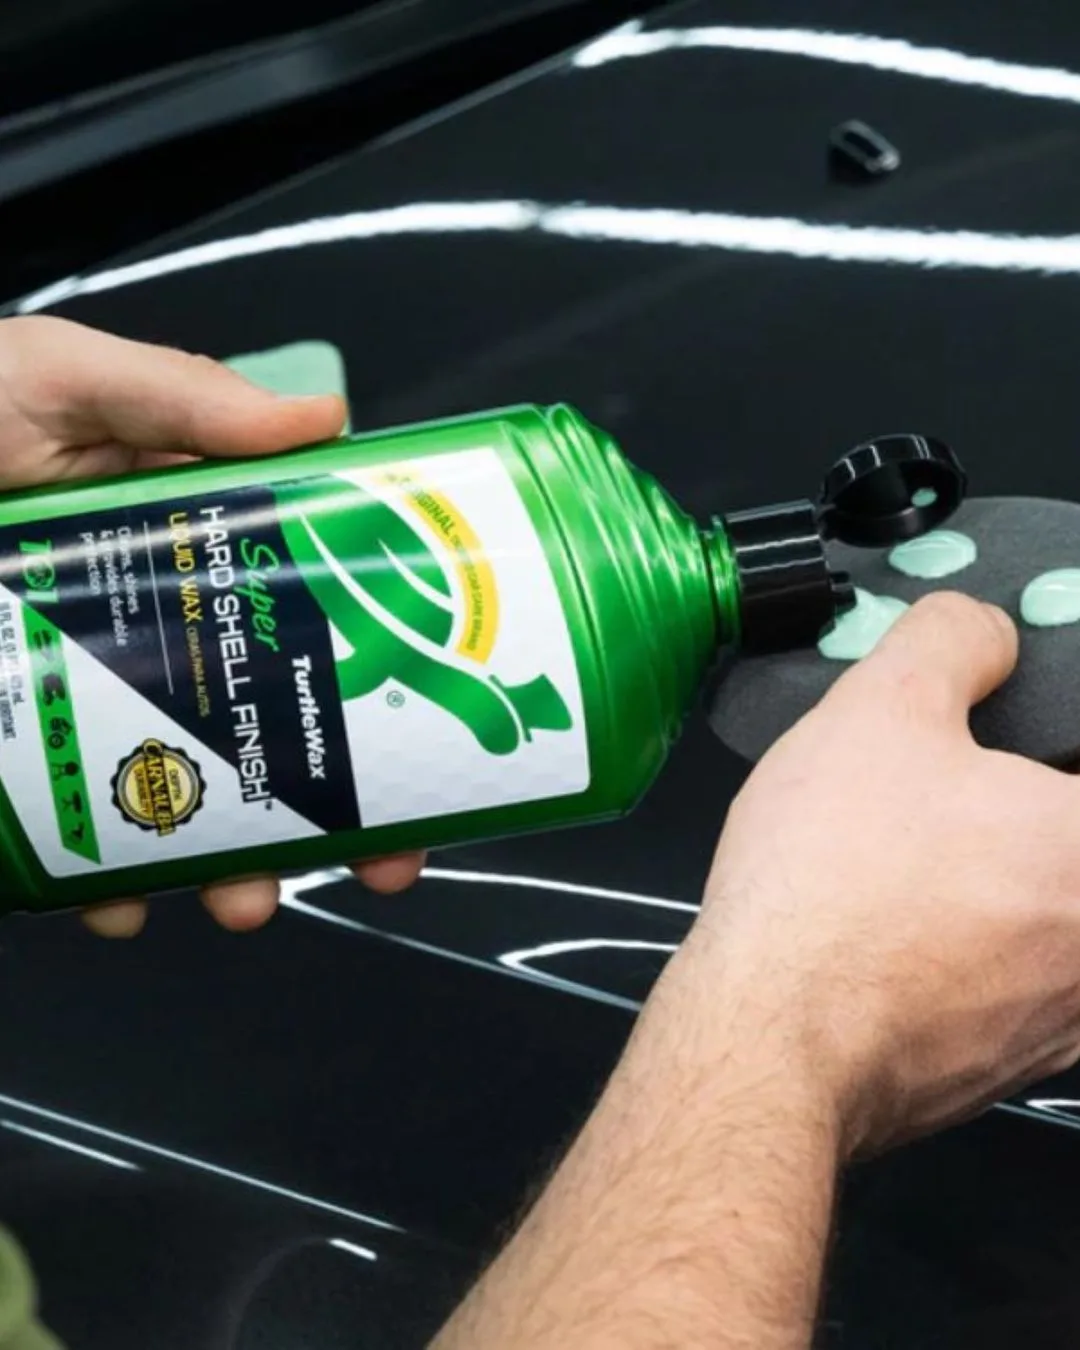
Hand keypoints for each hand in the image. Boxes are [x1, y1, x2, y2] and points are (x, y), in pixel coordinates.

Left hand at [0, 316, 423, 935]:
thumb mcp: (67, 384)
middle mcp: (161, 640)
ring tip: (242, 899)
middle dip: (334, 811)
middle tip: (378, 859)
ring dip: (234, 866)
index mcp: (195, 555)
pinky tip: (112, 903)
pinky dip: (105, 882)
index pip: (311, 622)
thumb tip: (325, 418)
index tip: (432, 736)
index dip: (377, 682)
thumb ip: (183, 400)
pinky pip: (80, 833)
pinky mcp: (34, 748)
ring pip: (189, 800)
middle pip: (268, 733)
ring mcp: (94, 701)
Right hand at [680, 592, 1079, 1156]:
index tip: (995, 772)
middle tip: (945, 807)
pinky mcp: (1016, 1063)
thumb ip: (953, 641)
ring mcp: (1068, 1015)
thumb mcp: (880, 707)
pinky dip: (962, 958)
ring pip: (1042, 925)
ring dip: (990, 893)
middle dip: (1008, 823)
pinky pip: (1009, 987)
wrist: (773, 1034)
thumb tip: (979, 632)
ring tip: (904, 875)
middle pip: (1059, 850)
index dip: (1041, 761)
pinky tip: (891, 939)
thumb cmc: (829, 891)